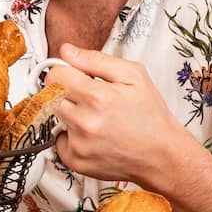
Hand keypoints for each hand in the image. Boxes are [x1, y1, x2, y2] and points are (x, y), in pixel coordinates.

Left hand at [44, 43, 200, 191]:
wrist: (161, 155)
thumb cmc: (151, 116)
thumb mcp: (133, 76)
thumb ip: (96, 59)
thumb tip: (67, 51)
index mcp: (97, 97)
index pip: (55, 75)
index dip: (65, 71)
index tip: (75, 76)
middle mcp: (85, 122)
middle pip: (49, 96)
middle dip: (64, 91)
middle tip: (86, 96)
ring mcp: (79, 145)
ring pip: (54, 117)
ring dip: (69, 113)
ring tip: (95, 117)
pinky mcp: (76, 161)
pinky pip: (59, 141)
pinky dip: (71, 136)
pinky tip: (93, 135)